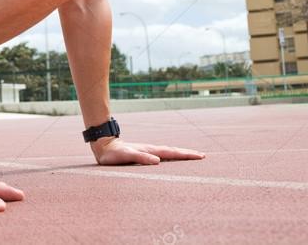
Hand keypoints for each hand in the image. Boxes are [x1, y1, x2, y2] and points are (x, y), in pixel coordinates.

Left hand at [89, 138, 205, 164]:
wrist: (104, 146)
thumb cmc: (114, 154)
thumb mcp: (127, 156)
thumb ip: (141, 158)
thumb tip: (157, 161)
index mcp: (150, 150)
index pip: (172, 153)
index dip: (186, 155)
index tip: (199, 156)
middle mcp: (151, 150)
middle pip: (173, 151)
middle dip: (188, 154)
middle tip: (202, 156)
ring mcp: (148, 151)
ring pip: (168, 152)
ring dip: (181, 154)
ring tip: (192, 156)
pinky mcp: (144, 153)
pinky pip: (162, 155)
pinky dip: (171, 156)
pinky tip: (172, 159)